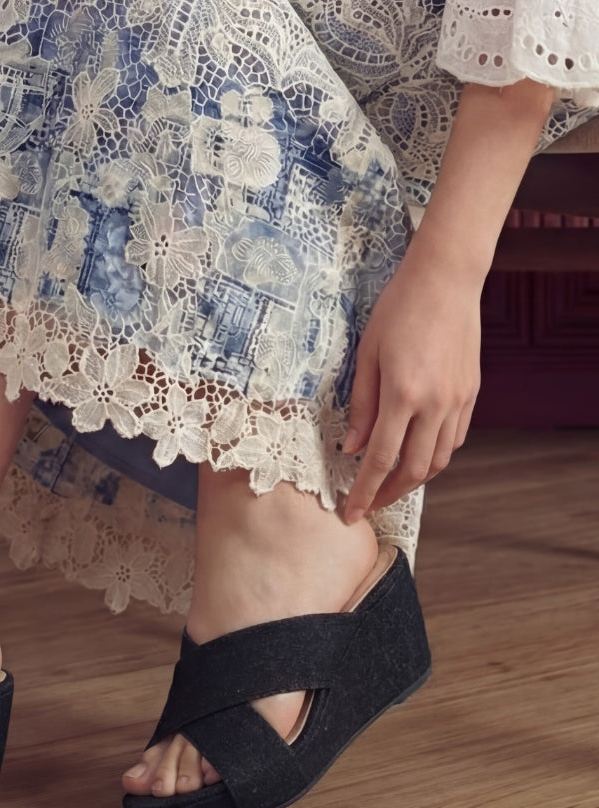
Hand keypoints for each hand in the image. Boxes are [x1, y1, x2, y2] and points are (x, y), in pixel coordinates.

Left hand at [341, 254, 481, 522]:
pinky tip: (416, 455)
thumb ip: (360, 407)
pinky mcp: (470, 392)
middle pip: (414, 470)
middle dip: (388, 494)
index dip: (364, 492)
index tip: (351, 514)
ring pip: (439, 459)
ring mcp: (457, 400)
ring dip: (414, 479)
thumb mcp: (366, 356)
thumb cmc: (397, 311)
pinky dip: (435, 455)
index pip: (379, 460)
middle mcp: (435, 404)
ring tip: (389, 485)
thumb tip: (349, 449)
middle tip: (368, 505)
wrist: (445, 280)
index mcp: (403, 395)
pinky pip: (454, 439)